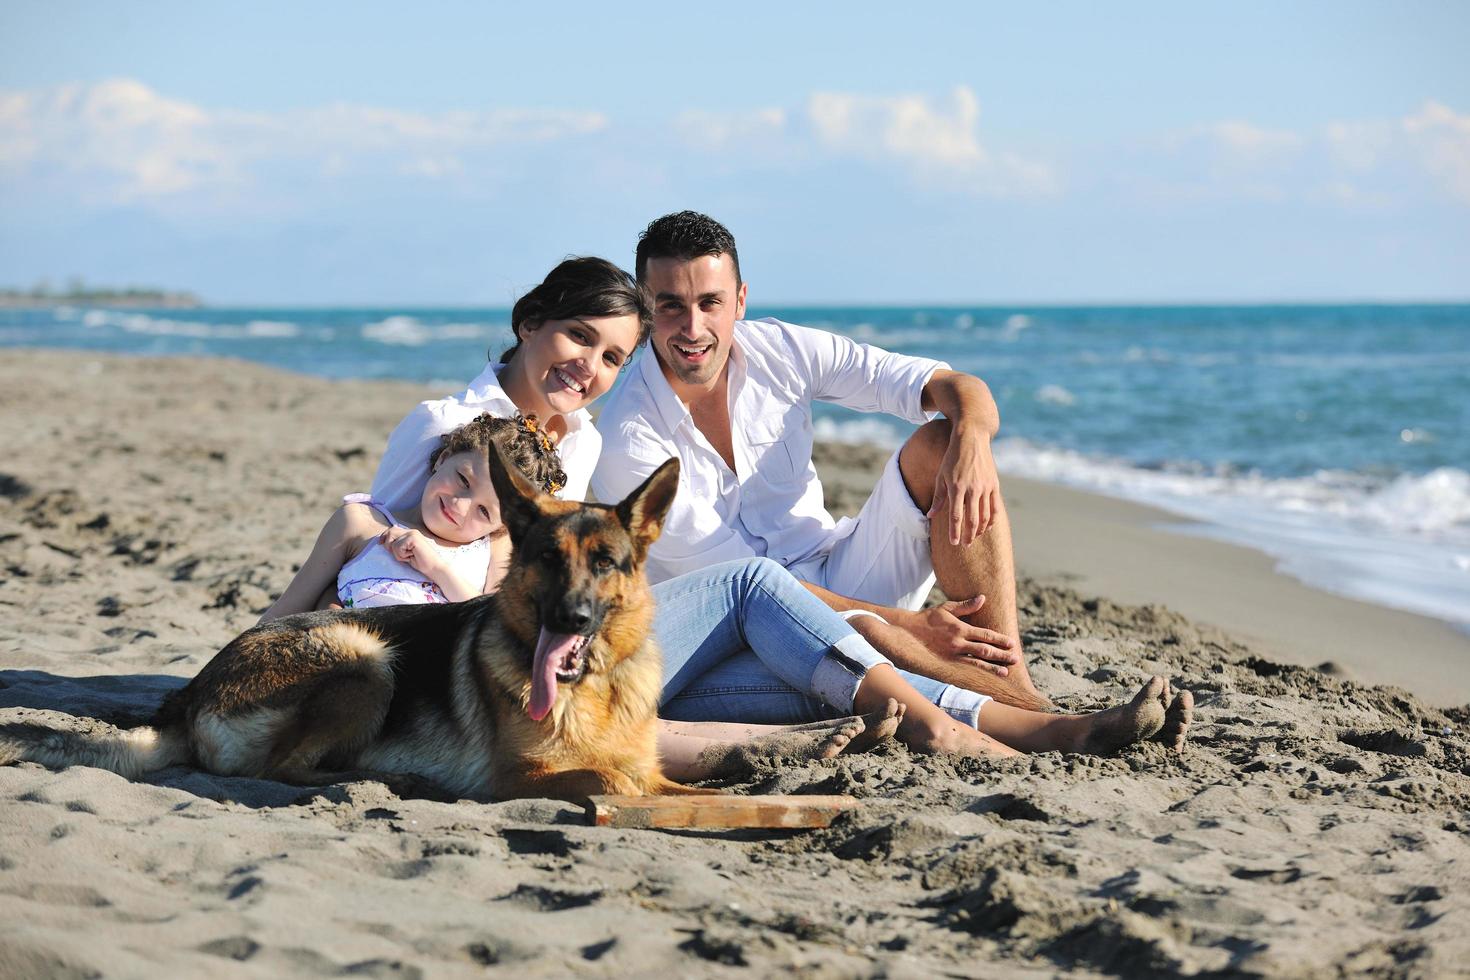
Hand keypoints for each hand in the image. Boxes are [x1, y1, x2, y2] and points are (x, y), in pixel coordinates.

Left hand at [380, 526, 439, 576]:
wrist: (434, 567)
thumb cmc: (420, 562)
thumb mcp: (405, 552)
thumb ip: (398, 544)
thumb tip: (382, 541)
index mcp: (410, 533)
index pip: (391, 529)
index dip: (384, 536)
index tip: (380, 544)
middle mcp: (411, 531)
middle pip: (390, 532)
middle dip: (389, 545)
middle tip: (400, 554)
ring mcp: (413, 534)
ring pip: (393, 543)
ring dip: (398, 554)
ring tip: (408, 556)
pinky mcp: (413, 539)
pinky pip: (398, 547)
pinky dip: (402, 555)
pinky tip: (412, 556)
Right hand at [893, 596, 1018, 670]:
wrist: (905, 632)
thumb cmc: (927, 619)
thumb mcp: (946, 608)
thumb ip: (965, 606)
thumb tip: (983, 598)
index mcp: (960, 628)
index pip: (985, 635)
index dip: (1000, 640)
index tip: (1012, 643)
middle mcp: (958, 643)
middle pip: (984, 650)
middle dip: (1001, 655)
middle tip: (1016, 659)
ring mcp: (951, 656)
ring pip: (976, 663)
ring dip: (992, 668)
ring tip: (1005, 672)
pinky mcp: (944, 665)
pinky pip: (963, 672)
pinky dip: (975, 676)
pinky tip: (984, 681)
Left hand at [927, 428, 1000, 545]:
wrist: (972, 438)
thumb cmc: (953, 458)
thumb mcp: (941, 475)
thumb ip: (938, 497)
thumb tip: (930, 515)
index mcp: (957, 487)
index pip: (956, 516)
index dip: (954, 531)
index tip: (953, 543)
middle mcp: (972, 489)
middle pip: (971, 519)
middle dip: (968, 535)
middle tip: (965, 545)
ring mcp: (985, 487)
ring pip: (985, 515)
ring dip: (979, 529)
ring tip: (974, 537)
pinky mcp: (994, 484)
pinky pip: (995, 507)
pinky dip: (992, 519)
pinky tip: (987, 527)